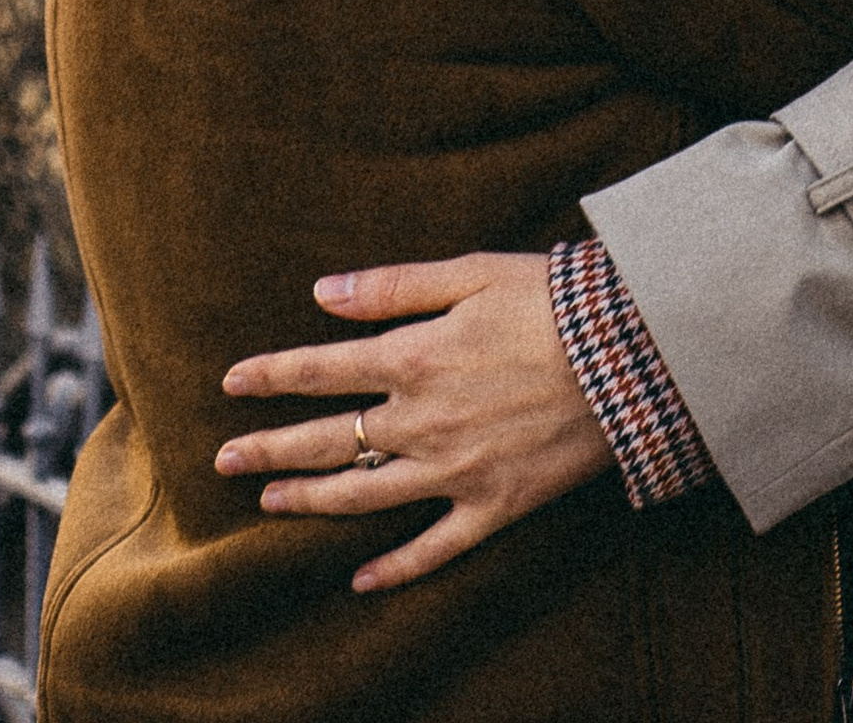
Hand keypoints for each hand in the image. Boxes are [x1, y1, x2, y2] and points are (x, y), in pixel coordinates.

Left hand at [214, 252, 607, 593]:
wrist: (629, 355)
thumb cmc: (552, 300)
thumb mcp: (471, 272)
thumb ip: (393, 285)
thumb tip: (322, 292)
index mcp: (414, 358)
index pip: (321, 370)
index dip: (271, 375)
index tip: (230, 383)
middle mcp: (421, 421)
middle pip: (328, 440)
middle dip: (269, 449)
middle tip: (223, 459)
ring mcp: (453, 471)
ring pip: (363, 496)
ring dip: (310, 501)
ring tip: (269, 504)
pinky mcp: (491, 506)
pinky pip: (432, 548)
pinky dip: (394, 569)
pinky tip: (361, 580)